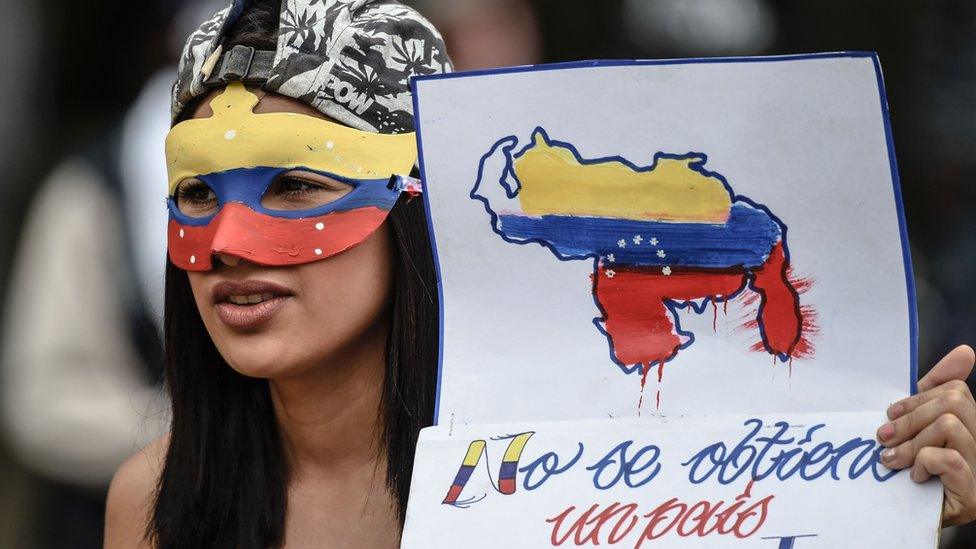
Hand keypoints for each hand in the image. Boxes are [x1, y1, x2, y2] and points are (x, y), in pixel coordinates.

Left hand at [878, 345, 975, 525]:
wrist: (910, 521)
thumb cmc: (915, 473)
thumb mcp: (919, 429)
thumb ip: (934, 391)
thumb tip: (965, 351)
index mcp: (970, 427)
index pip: (955, 390)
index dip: (919, 397)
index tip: (892, 414)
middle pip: (954, 403)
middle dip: (911, 418)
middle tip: (885, 438)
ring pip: (950, 426)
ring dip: (912, 442)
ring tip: (894, 460)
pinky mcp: (974, 495)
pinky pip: (950, 459)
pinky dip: (925, 462)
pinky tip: (915, 476)